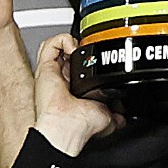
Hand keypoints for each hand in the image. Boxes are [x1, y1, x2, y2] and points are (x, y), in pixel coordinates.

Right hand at [32, 34, 122, 154]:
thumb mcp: (107, 118)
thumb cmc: (82, 127)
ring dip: (71, 42)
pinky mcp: (45, 68)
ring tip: (81, 49)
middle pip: (69, 54)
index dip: (91, 60)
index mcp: (74, 91)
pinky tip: (74, 48)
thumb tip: (123, 117)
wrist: (70, 128)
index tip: (101, 62)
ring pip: (57, 46)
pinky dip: (63, 40)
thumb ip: (116, 115)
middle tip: (92, 54)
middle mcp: (61, 80)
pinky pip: (50, 44)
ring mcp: (52, 73)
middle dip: (83, 49)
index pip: (80, 67)